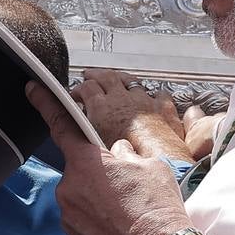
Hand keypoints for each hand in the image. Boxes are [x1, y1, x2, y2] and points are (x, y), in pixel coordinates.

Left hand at [27, 81, 224, 234]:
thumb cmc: (157, 212)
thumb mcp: (150, 166)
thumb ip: (125, 153)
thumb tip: (117, 153)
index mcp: (87, 162)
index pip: (61, 124)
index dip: (45, 103)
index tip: (33, 89)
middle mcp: (71, 187)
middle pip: (80, 166)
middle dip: (98, 169)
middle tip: (124, 184)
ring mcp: (70, 214)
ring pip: (82, 192)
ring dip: (99, 195)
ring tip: (126, 209)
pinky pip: (83, 215)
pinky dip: (98, 215)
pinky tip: (119, 223)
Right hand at [72, 68, 193, 161]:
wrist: (160, 160)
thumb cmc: (128, 160)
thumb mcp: (95, 149)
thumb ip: (82, 135)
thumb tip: (71, 141)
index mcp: (103, 108)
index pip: (86, 88)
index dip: (79, 89)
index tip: (75, 94)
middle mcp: (123, 99)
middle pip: (107, 77)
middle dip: (96, 75)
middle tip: (90, 75)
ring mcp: (144, 101)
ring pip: (131, 81)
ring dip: (121, 78)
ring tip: (117, 77)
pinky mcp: (163, 109)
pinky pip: (159, 95)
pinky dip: (154, 94)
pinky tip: (154, 95)